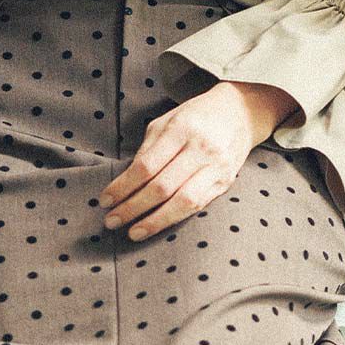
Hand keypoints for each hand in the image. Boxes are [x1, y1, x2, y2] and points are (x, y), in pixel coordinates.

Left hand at [99, 81, 299, 241]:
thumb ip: (148, 148)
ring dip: (155, 221)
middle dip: (133, 207)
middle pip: (162, 187)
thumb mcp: (167, 121)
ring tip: (133, 232)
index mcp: (180, 130)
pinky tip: (159, 225)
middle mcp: (199, 149)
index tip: (105, 200)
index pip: (146, 165)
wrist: (240, 112)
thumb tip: (127, 179)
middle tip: (111, 221)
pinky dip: (175, 218)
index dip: (123, 186)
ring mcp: (215, 167)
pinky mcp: (225, 182)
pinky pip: (198, 205)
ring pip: (182, 202)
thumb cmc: (195, 116)